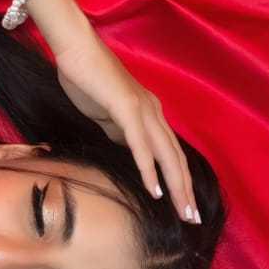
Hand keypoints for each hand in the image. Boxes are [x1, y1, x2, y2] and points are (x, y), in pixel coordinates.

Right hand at [52, 30, 198, 222]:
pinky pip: (141, 145)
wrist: (75, 49)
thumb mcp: (105, 113)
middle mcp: (153, 112)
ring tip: (183, 212)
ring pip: (166, 155)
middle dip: (186, 191)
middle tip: (193, 219)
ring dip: (177, 186)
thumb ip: (118, 131)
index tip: (183, 205)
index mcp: (149, 113)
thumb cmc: (86, 77)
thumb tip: (127, 149)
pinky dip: (150, 170)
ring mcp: (143, 110)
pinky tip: (156, 190)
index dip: (179, 179)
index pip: (170, 152)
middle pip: (176, 158)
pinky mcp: (127, 109)